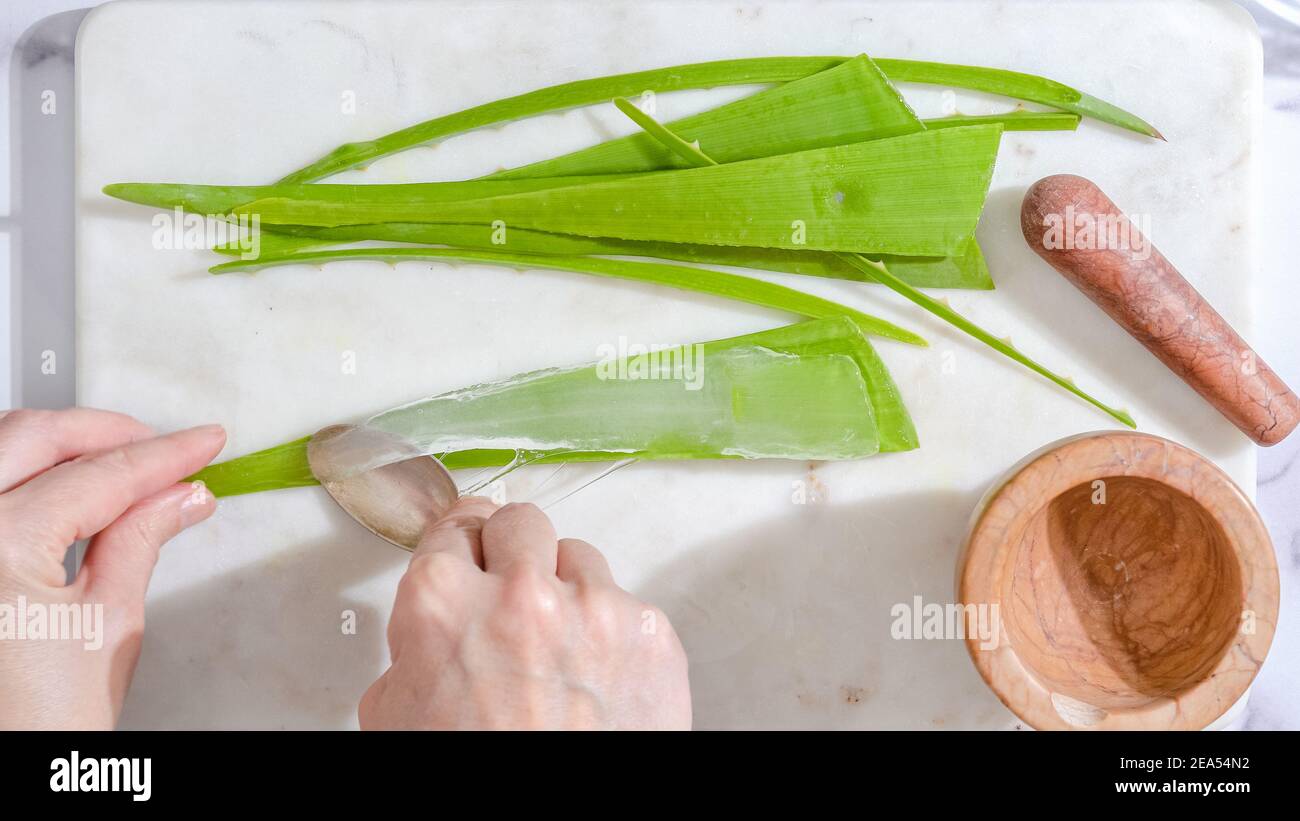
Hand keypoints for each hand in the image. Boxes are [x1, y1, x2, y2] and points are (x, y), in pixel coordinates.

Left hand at [0, 409, 225, 728]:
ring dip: (61, 446)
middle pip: (33, 437)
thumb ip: (140, 540)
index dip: (163, 455)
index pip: (98, 476)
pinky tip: (64, 486)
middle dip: (107, 433)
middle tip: (164, 446)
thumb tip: (177, 495)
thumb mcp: (108, 625)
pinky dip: (25, 474)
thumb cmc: (33, 725)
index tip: (201, 444)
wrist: (4, 763)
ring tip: (120, 461)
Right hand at [360, 498, 690, 729]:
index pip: (455, 526)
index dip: (463, 545)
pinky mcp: (649, 632)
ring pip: (579, 557)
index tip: (472, 548)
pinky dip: (612, 634)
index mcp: (442, 603)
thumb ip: (414, 651)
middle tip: (512, 592)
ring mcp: (593, 607)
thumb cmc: (474, 778)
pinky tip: (595, 678)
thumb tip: (427, 636)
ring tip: (558, 650)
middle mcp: (520, 592)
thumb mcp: (398, 716)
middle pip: (521, 523)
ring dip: (566, 590)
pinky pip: (627, 604)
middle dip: (513, 553)